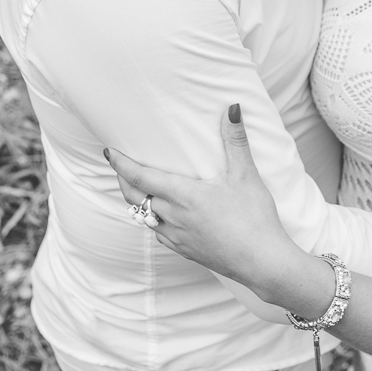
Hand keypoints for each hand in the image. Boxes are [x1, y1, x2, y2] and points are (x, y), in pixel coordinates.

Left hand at [104, 104, 300, 286]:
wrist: (263, 262)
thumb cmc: (254, 218)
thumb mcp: (245, 175)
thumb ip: (235, 140)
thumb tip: (233, 108)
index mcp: (182, 195)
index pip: (139, 177)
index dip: (120, 164)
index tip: (109, 152)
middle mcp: (173, 217)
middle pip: (134, 197)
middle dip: (123, 180)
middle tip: (120, 166)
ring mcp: (177, 237)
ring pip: (145, 218)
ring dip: (137, 201)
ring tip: (140, 188)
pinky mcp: (186, 251)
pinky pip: (159, 233)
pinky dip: (154, 221)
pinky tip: (164, 217)